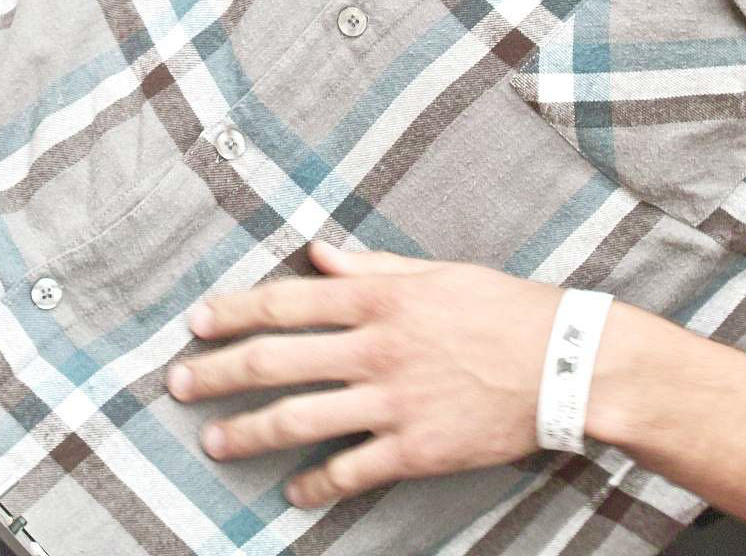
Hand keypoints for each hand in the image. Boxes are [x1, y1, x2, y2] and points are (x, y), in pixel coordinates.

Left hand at [167, 240, 577, 507]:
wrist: (567, 365)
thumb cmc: (505, 310)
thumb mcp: (437, 272)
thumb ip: (372, 267)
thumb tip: (317, 254)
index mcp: (380, 298)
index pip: (285, 303)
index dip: (233, 313)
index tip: (196, 323)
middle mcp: (376, 348)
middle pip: (275, 361)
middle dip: (217, 374)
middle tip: (178, 384)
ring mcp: (392, 401)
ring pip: (298, 419)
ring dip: (247, 432)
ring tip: (213, 441)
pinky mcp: (415, 448)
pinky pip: (350, 470)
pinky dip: (315, 485)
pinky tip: (291, 492)